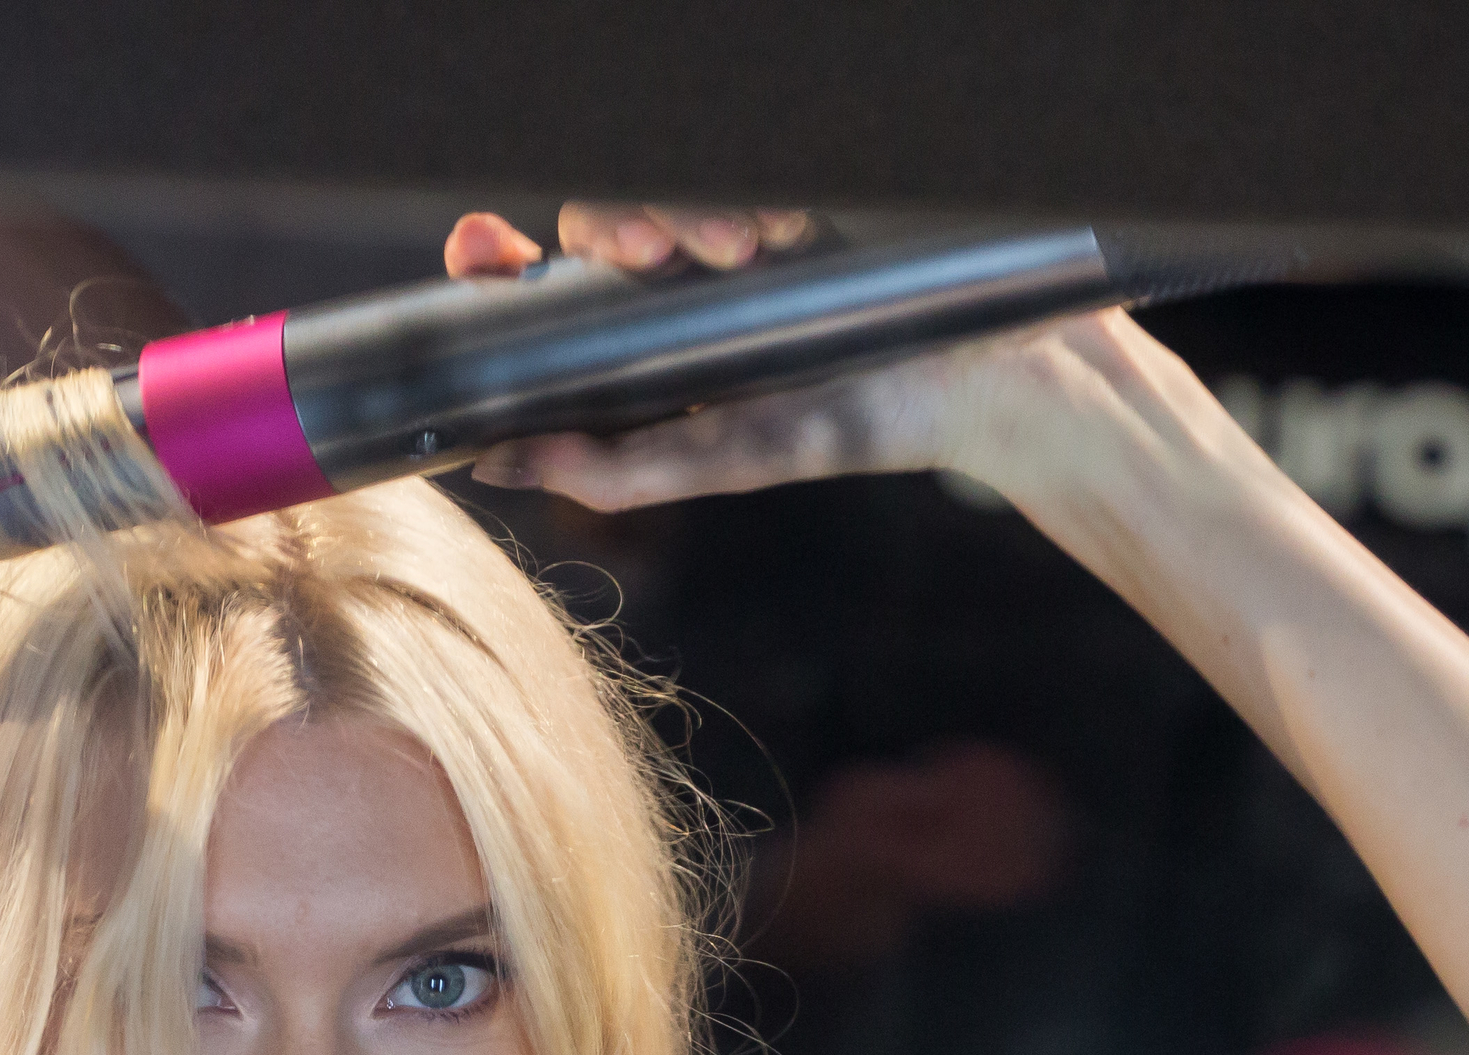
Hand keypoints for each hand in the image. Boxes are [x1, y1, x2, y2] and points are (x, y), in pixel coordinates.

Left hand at [435, 203, 1127, 511]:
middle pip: (597, 220)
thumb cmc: (857, 422)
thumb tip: (495, 465)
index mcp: (655, 331)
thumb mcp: (728, 458)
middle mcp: (686, 269)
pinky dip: (736, 191)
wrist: (985, 383)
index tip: (483, 250)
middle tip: (647, 254)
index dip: (502, 263)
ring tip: (737, 250)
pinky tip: (771, 227)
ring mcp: (740, 223)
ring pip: (659, 186)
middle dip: (603, 227)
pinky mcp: (795, 190)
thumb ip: (614, 471)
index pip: (554, 283)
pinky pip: (732, 169)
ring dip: (676, 208)